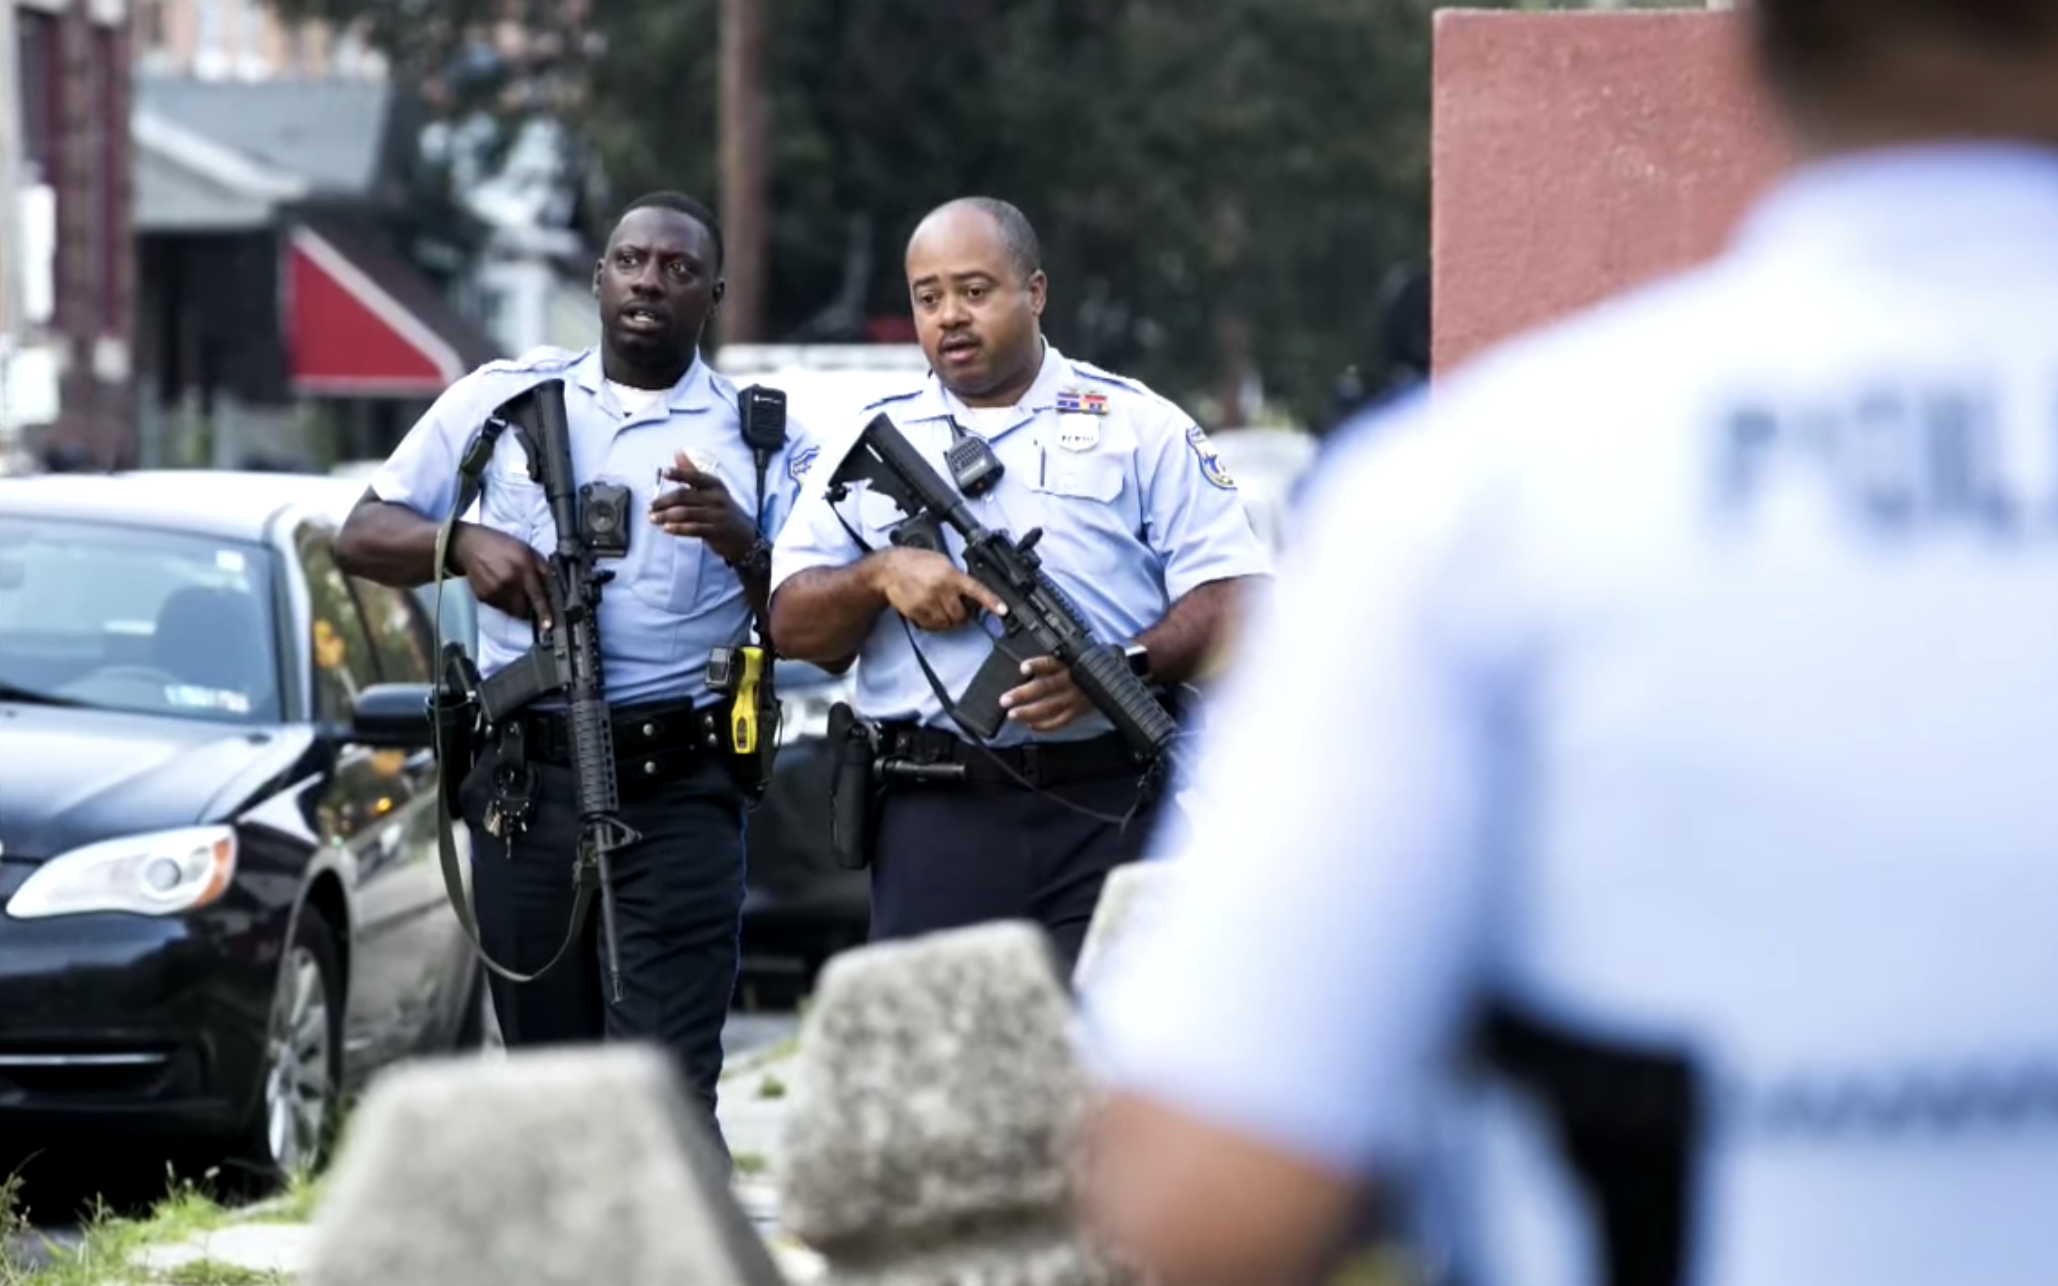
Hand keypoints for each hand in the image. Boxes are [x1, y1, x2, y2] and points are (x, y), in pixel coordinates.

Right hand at [450, 523, 552, 628]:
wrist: (470, 546)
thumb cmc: (501, 545)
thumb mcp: (527, 550)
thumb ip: (541, 567)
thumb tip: (552, 585)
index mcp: (523, 569)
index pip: (537, 595)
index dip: (544, 612)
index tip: (548, 625)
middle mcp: (509, 583)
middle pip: (524, 609)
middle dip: (529, 609)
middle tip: (529, 601)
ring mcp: (494, 591)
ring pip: (511, 610)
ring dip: (516, 606)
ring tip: (513, 591)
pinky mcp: (483, 597)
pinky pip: (499, 607)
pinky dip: (503, 602)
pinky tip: (500, 588)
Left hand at [651, 452, 756, 563]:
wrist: (744, 536)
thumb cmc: (722, 509)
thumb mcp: (711, 489)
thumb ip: (691, 472)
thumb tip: (677, 452)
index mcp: (714, 485)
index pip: (695, 476)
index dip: (680, 474)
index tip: (664, 473)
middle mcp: (717, 498)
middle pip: (685, 496)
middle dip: (664, 501)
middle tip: (650, 506)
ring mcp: (717, 515)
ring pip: (686, 513)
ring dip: (666, 516)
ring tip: (653, 518)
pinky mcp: (716, 531)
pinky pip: (693, 529)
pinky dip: (678, 529)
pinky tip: (666, 529)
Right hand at [868, 548, 1008, 632]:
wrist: (889, 569)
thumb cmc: (916, 562)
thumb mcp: (941, 562)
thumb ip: (957, 577)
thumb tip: (972, 593)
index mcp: (950, 574)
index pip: (976, 590)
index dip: (991, 602)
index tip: (1003, 611)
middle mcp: (940, 589)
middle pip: (961, 615)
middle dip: (963, 615)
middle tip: (959, 609)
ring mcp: (927, 602)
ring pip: (948, 623)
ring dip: (949, 621)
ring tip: (942, 610)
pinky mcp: (916, 613)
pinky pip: (933, 627)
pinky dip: (936, 624)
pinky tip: (931, 613)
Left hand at [1000, 655, 1092, 731]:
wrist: (1115, 678)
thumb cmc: (1087, 665)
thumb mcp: (1074, 656)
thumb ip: (1052, 662)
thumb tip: (1026, 668)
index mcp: (1068, 663)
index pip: (1051, 663)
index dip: (1037, 665)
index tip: (1023, 668)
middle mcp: (1071, 681)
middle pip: (1046, 687)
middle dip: (1024, 694)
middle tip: (1005, 700)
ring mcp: (1075, 698)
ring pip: (1050, 707)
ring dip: (1029, 712)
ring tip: (1012, 715)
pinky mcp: (1079, 711)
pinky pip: (1060, 721)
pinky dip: (1045, 725)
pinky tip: (1030, 725)